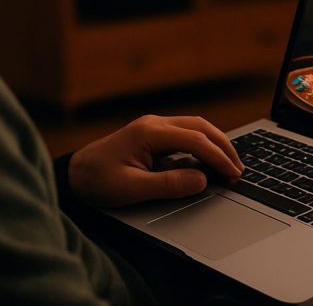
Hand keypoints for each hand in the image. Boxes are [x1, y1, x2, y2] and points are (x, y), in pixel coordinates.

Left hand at [68, 115, 243, 207]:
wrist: (73, 175)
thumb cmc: (97, 181)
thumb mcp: (131, 188)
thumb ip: (168, 184)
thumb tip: (201, 180)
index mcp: (149, 132)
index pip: (195, 140)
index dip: (218, 157)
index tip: (233, 174)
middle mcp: (153, 124)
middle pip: (200, 127)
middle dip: (223, 146)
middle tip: (239, 169)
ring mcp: (152, 127)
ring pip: (194, 127)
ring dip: (214, 142)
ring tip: (229, 164)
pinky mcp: (151, 135)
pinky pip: (184, 133)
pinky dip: (202, 144)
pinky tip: (209, 159)